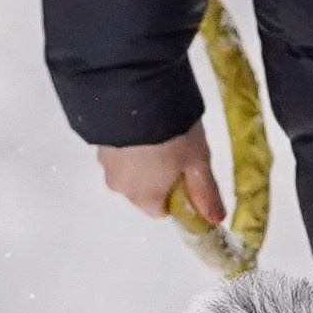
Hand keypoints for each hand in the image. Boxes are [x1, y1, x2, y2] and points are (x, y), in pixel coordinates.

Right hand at [96, 125, 224, 223]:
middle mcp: (120, 187)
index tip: (186, 170)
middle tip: (175, 147)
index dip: (177, 193)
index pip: (161, 210)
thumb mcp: (198, 160)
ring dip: (142, 159)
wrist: (134, 92)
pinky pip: (117, 152)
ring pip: (128, 171)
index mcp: (145, 198)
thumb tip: (215, 220)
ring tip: (157, 131)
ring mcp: (105, 164)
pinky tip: (140, 124)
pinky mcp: (97, 142)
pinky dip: (128, 144)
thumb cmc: (173, 132)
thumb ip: (206, 191)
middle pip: (143, 191)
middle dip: (158, 175)